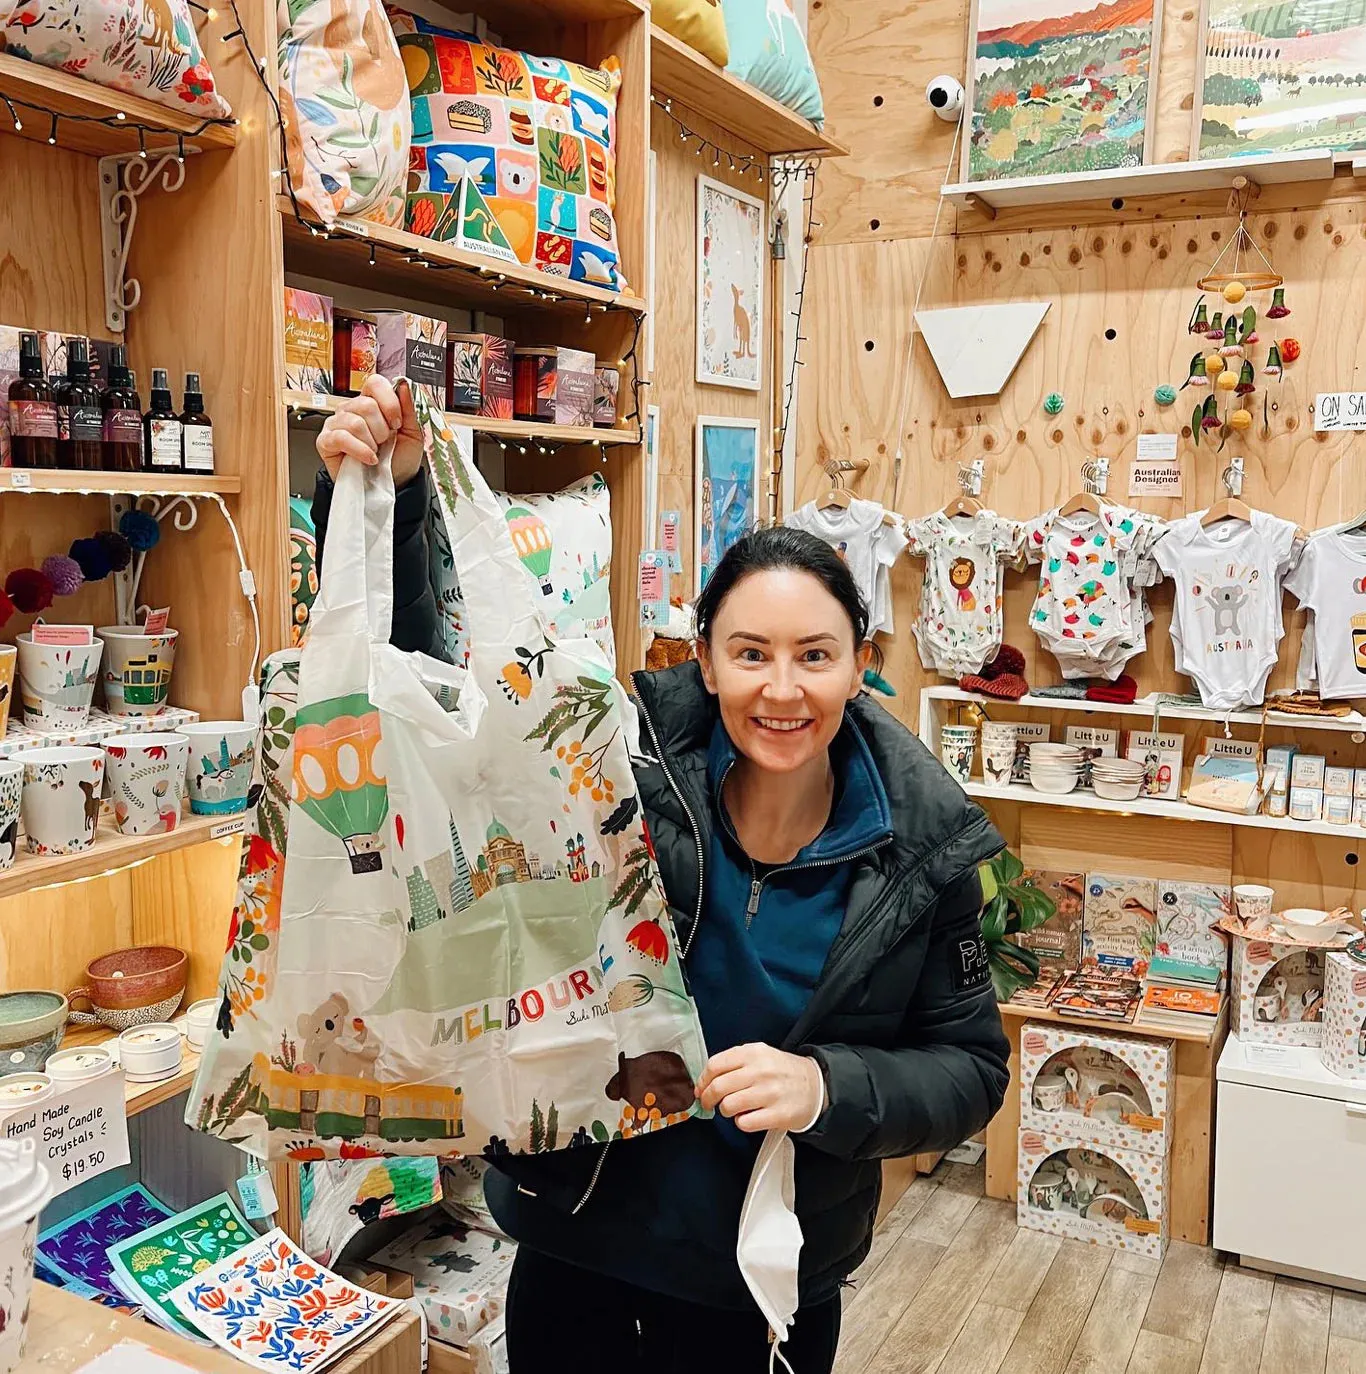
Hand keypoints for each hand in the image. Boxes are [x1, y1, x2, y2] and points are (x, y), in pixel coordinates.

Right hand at [316, 376, 423, 487]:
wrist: (392, 484)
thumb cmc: (400, 459)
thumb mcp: (413, 433)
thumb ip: (410, 408)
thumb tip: (404, 385)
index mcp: (372, 402)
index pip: (375, 383)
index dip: (389, 402)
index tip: (397, 423)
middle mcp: (351, 409)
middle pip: (366, 405)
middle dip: (382, 429)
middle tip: (385, 442)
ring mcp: (336, 424)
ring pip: (355, 422)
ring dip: (372, 442)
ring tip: (375, 451)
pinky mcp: (326, 441)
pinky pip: (341, 437)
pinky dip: (360, 450)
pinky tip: (369, 458)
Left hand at [696, 1042, 823, 1133]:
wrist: (814, 1085)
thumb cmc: (781, 1072)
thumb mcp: (759, 1055)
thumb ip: (732, 1063)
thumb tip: (703, 1083)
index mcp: (753, 1053)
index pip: (715, 1065)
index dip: (702, 1080)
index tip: (701, 1088)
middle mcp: (761, 1071)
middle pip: (718, 1087)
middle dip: (708, 1099)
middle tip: (709, 1103)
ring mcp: (770, 1093)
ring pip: (728, 1106)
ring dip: (725, 1111)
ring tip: (733, 1109)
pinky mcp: (777, 1114)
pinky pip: (745, 1123)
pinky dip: (742, 1122)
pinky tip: (749, 1117)